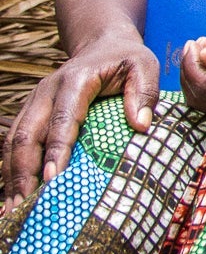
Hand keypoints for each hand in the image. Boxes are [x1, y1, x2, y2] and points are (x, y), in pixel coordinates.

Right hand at [5, 29, 158, 205]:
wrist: (103, 43)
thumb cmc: (126, 58)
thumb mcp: (144, 65)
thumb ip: (143, 92)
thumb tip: (141, 125)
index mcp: (74, 81)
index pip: (63, 120)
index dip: (56, 150)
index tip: (54, 179)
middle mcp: (47, 92)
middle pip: (27, 135)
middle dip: (24, 171)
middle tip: (26, 206)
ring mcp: (35, 102)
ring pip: (14, 141)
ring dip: (12, 175)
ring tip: (14, 209)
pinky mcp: (31, 112)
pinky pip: (14, 142)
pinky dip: (10, 168)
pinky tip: (14, 194)